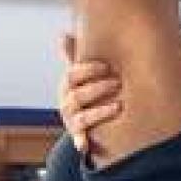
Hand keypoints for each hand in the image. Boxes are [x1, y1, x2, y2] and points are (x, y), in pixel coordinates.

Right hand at [57, 32, 122, 154]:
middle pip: (77, 95)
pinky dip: (81, 142)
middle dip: (98, 88)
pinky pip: (79, 139)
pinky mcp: (78, 135)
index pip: (72, 75)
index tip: (107, 66)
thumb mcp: (79, 74)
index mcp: (67, 85)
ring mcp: (71, 120)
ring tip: (119, 106)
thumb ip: (74, 56)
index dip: (88, 70)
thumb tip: (62, 34)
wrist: (82, 120)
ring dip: (100, 112)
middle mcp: (66, 102)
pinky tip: (86, 146)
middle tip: (119, 82)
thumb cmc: (85, 90)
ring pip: (82, 117)